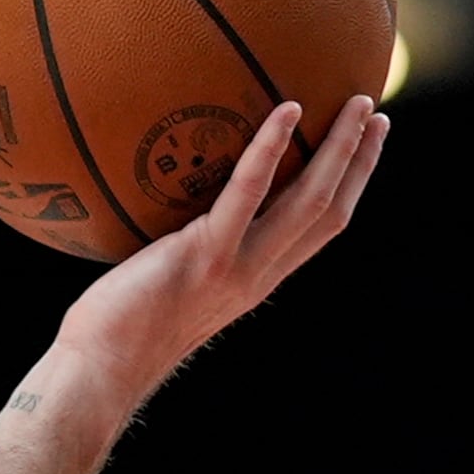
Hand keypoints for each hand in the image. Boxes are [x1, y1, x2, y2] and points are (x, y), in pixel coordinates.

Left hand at [48, 95, 388, 408]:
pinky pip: (247, 192)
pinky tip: (288, 110)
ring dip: (340, 148)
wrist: (99, 372)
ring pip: (309, 201)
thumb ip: (186, 248)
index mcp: (255, 281)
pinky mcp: (206, 255)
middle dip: (360, 160)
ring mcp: (236, 267)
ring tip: (356, 101)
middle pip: (329, 212)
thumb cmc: (116, 328)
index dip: (349, 187)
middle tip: (374, 110)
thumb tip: (167, 201)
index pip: (319, 231)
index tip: (366, 146)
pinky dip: (272, 149)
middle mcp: (257, 276)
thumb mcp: (166, 283)